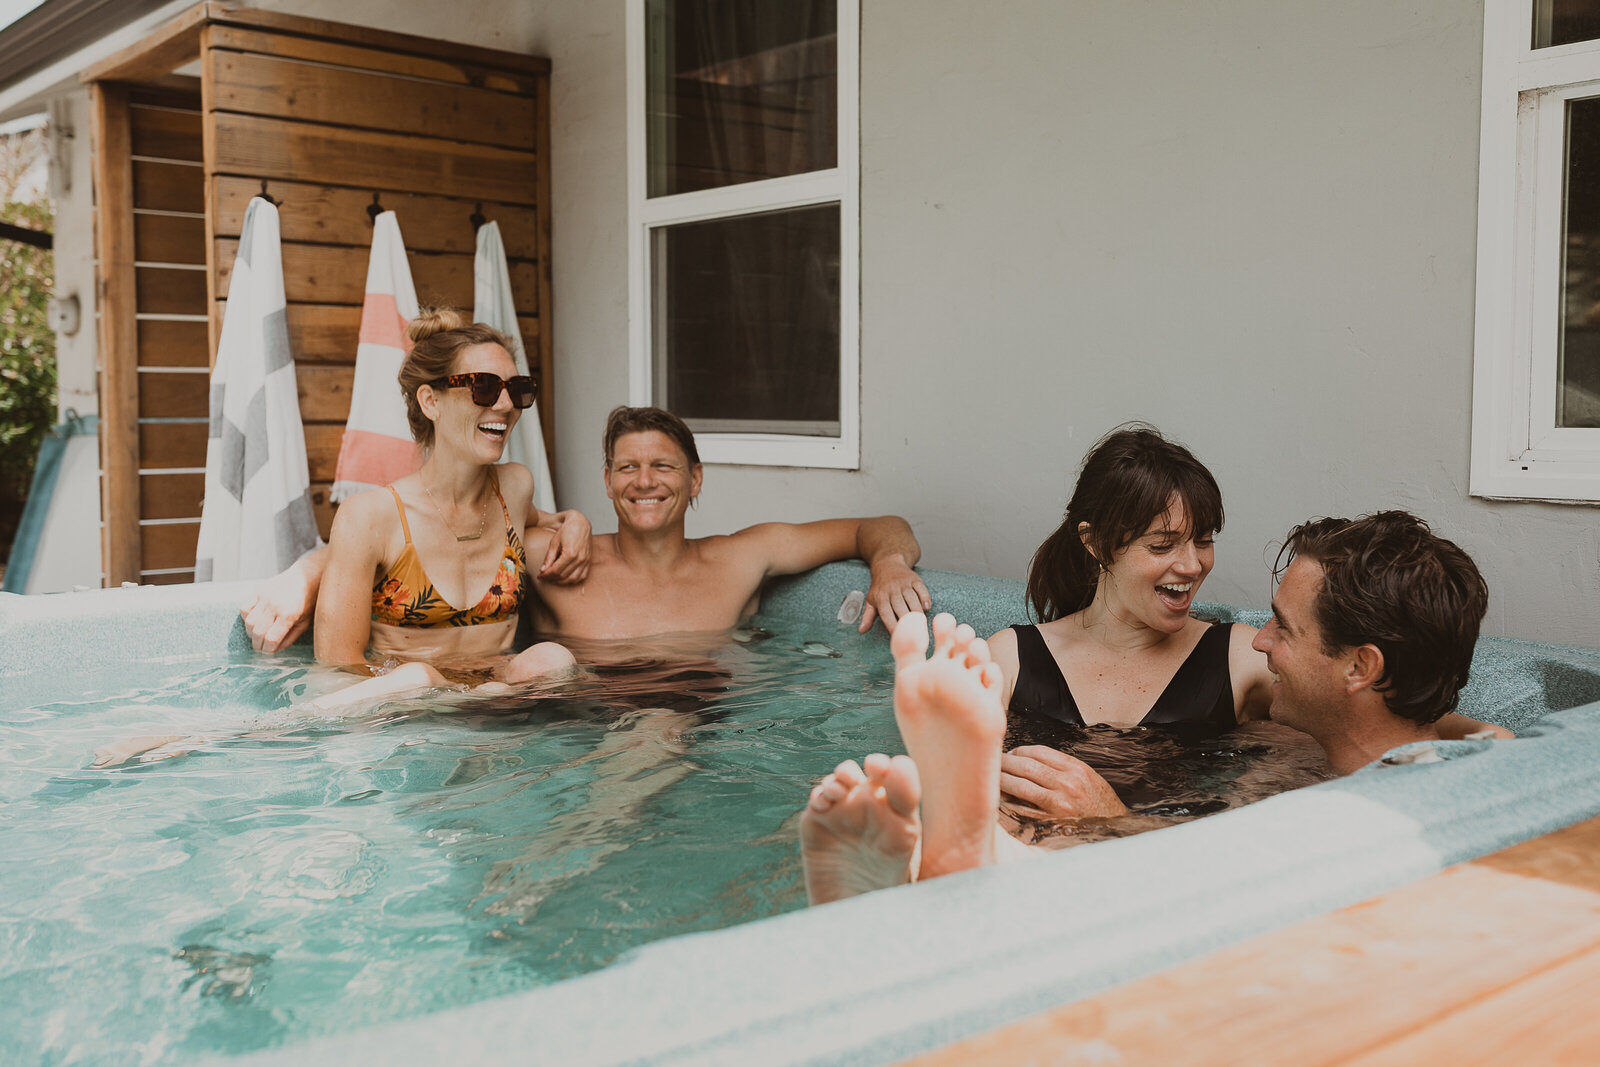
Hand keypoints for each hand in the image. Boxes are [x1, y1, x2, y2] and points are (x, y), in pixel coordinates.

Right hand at [240, 565, 315, 651]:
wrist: (308, 575)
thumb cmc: (310, 600)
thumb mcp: (306, 621)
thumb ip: (291, 637)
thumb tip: (275, 650)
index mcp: (289, 615)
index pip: (271, 639)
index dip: (268, 650)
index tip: (269, 652)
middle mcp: (274, 606)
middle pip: (258, 633)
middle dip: (258, 645)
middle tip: (261, 648)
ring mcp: (265, 597)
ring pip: (249, 622)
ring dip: (251, 633)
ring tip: (258, 636)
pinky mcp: (259, 590)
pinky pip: (244, 608)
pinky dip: (246, 618)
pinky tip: (255, 621)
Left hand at [537, 509, 591, 582]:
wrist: (580, 523)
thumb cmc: (567, 530)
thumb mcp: (554, 543)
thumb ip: (549, 558)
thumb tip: (543, 570)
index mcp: (570, 553)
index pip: (555, 571)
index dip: (546, 575)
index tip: (540, 576)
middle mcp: (580, 558)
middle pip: (563, 576)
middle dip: (551, 579)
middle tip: (544, 577)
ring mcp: (586, 561)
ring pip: (572, 579)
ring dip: (561, 582)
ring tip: (553, 579)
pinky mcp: (589, 561)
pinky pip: (582, 577)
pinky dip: (572, 580)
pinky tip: (565, 578)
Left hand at [861, 558, 931, 632]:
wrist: (888, 564)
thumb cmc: (880, 587)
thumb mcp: (871, 600)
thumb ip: (867, 616)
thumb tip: (861, 631)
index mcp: (880, 598)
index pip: (886, 614)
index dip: (892, 626)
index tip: (898, 636)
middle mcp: (892, 590)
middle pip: (901, 608)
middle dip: (907, 621)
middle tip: (913, 633)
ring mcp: (904, 584)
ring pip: (912, 599)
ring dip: (917, 612)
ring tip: (921, 623)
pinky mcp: (914, 579)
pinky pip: (921, 589)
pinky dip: (925, 598)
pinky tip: (926, 607)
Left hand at [999, 745, 1127, 818]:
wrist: (1114, 829)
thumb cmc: (1100, 803)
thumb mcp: (1088, 776)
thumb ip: (1062, 766)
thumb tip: (1030, 759)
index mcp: (1075, 769)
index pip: (1038, 752)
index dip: (1020, 750)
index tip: (1011, 753)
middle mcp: (1066, 784)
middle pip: (1025, 766)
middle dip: (1005, 762)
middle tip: (994, 761)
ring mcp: (1057, 804)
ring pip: (1020, 785)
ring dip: (1002, 779)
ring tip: (993, 776)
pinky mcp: (1050, 821)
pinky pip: (1022, 808)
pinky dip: (1009, 801)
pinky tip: (1001, 797)